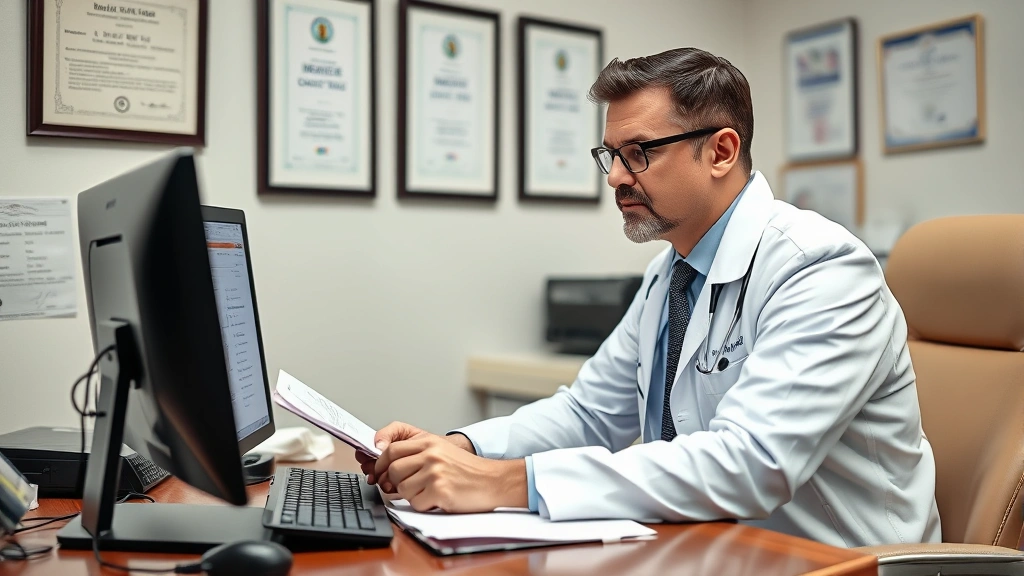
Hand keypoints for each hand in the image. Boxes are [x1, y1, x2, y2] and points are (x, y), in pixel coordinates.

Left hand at [373, 433, 526, 512]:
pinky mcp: (439, 491)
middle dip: (395, 483)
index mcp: (429, 442)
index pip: (391, 450)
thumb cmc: (468, 469)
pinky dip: (424, 505)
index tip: (381, 472)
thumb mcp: (442, 450)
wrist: (493, 480)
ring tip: (429, 492)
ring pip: (402, 489)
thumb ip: (416, 453)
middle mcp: (431, 455)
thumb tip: (385, 467)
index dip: (381, 464)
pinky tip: (438, 499)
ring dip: (412, 495)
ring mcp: (435, 472)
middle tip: (408, 487)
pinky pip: (416, 503)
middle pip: (393, 470)